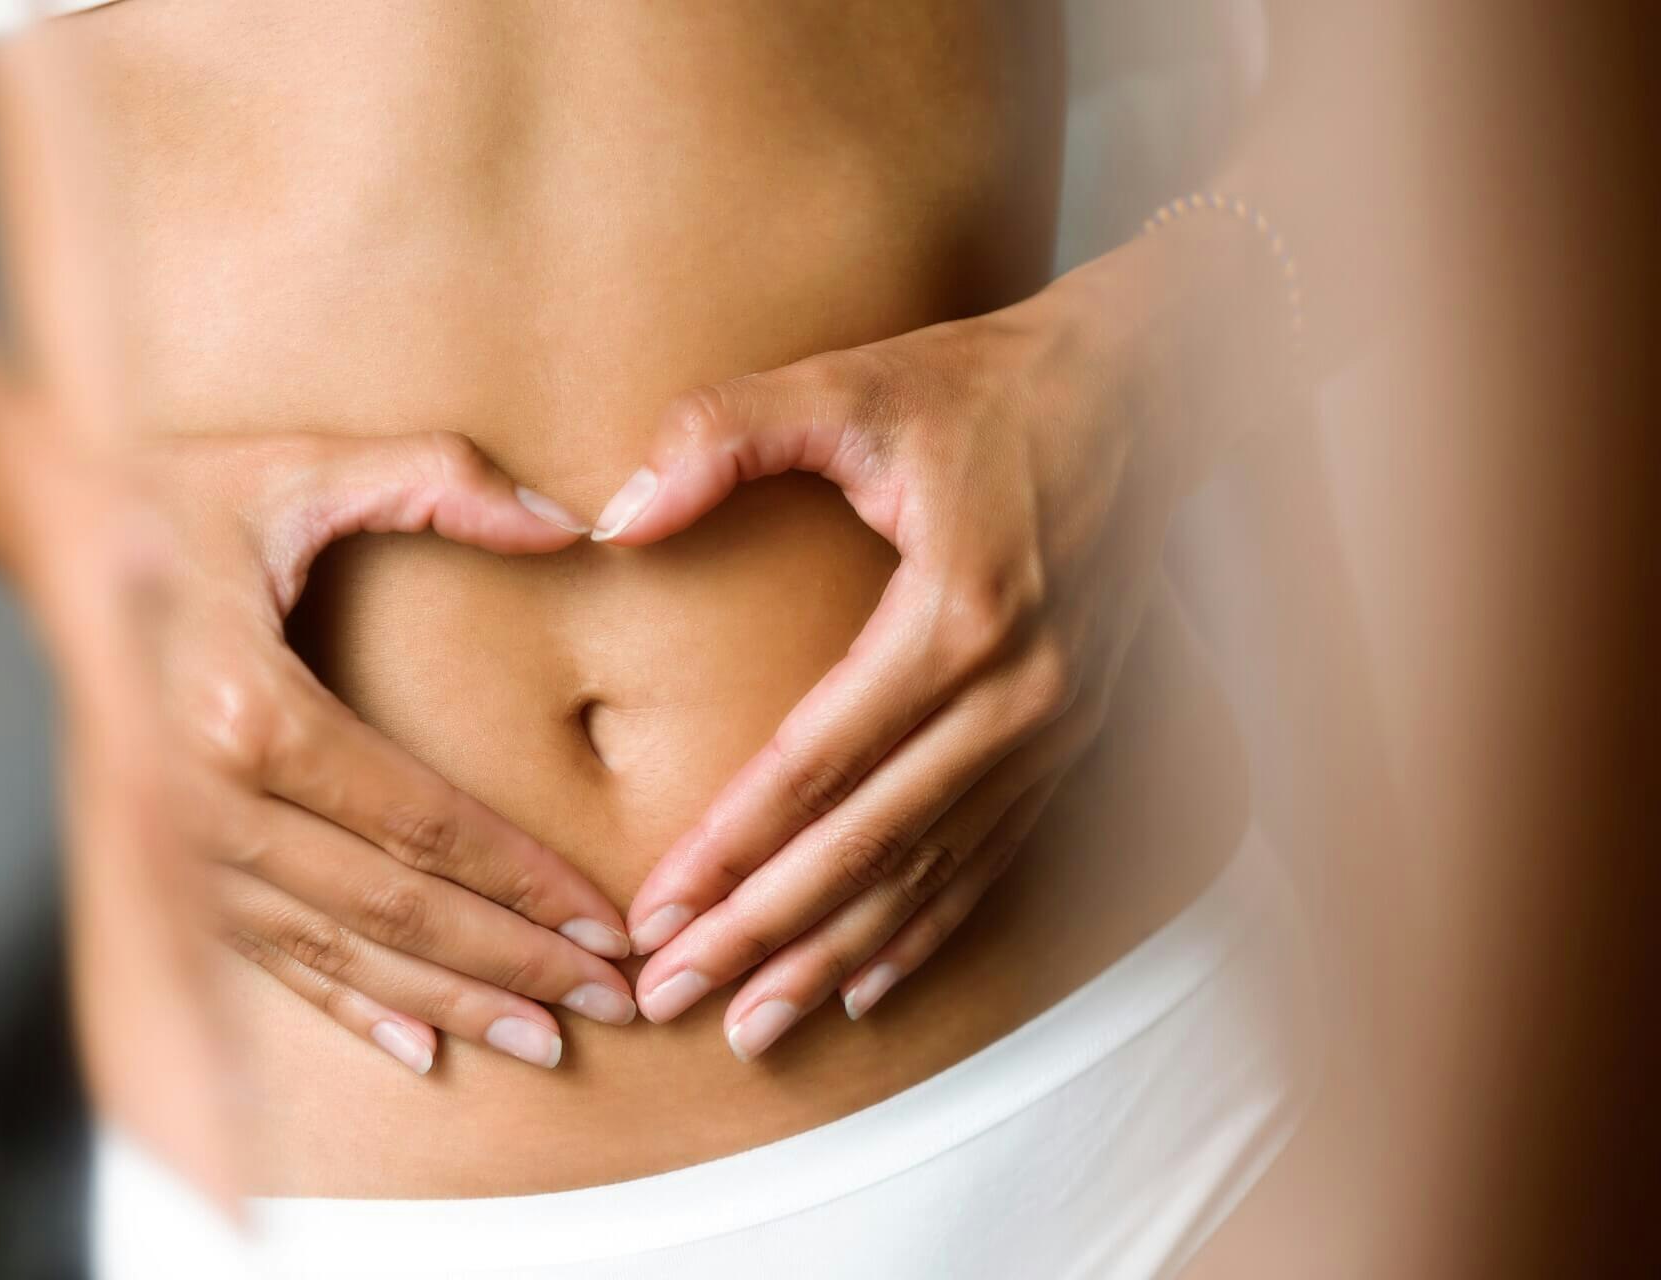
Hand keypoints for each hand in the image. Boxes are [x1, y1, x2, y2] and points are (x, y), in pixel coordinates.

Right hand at [33, 426, 636, 1087]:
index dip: (523, 881)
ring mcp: (180, 849)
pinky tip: (421, 1050)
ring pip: (339, 952)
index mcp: (249, 710)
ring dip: (447, 1001)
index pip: (422, 824)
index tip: (604, 923)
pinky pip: (270, 960)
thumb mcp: (307, 464)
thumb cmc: (185, 494)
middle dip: (510, 962)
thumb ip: (441, 480)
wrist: (46, 532)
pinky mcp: (168, 868)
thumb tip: (567, 524)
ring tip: (545, 1037)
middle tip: (610, 998)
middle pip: (391, 908)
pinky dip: (348, 1009)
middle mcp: (207, 800)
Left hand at [597, 254, 1199, 1058]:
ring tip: (754, 1023)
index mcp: (957, 615)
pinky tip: (870, 981)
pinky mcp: (1074, 733)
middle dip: (761, 934)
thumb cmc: (985, 386)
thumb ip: (721, 435)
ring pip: (929, 874)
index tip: (652, 912)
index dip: (725, 848)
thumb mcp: (850, 382)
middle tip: (672, 998)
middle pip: (865, 847)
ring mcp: (1057, 726)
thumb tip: (614, 517)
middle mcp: (1017, 695)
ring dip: (836, 954)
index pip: (812, 766)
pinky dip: (929, 927)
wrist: (1145, 386)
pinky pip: (994, 857)